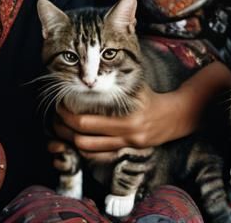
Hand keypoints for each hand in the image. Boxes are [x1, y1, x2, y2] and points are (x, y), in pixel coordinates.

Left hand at [54, 83, 185, 158]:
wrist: (175, 116)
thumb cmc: (151, 96)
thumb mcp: (135, 85)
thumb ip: (115, 80)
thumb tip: (91, 73)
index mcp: (126, 118)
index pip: (87, 123)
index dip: (68, 115)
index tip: (59, 104)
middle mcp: (125, 135)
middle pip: (84, 139)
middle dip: (64, 128)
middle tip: (55, 116)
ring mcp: (126, 146)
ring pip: (90, 151)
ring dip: (72, 141)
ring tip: (62, 129)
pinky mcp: (127, 151)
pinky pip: (101, 156)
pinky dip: (86, 150)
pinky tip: (78, 140)